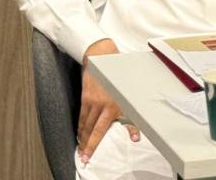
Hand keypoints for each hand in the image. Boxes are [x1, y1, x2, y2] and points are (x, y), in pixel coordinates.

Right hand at [78, 38, 139, 164]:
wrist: (103, 59)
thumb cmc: (120, 79)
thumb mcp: (128, 98)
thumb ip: (132, 120)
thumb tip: (135, 138)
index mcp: (113, 107)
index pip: (100, 131)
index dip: (93, 144)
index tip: (89, 155)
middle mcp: (101, 105)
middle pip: (90, 130)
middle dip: (86, 144)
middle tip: (83, 156)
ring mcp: (92, 101)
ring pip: (85, 124)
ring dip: (82, 137)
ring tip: (81, 147)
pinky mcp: (85, 97)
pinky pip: (81, 115)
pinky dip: (80, 125)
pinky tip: (80, 133)